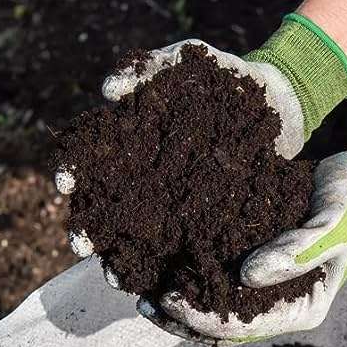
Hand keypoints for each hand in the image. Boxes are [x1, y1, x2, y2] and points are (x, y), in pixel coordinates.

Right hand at [54, 15, 346, 256]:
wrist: (281, 106)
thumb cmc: (229, 79)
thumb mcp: (192, 60)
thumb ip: (151, 66)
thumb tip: (107, 91)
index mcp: (131, 141)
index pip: (88, 161)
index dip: (71, 173)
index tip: (65, 185)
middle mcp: (144, 179)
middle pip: (103, 210)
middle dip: (87, 229)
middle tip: (82, 245)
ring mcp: (171, 206)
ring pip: (134, 240)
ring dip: (118, 260)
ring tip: (114, 277)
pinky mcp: (202, 226)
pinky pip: (178, 252)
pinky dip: (164, 271)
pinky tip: (157, 287)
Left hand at [140, 110, 346, 345]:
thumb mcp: (331, 225)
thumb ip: (295, 251)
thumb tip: (246, 276)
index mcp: (301, 311)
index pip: (245, 328)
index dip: (205, 320)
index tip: (171, 301)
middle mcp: (279, 309)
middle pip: (223, 330)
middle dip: (183, 322)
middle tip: (146, 305)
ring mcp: (265, 293)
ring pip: (214, 313)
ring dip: (179, 311)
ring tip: (142, 297)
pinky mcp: (252, 271)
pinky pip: (215, 285)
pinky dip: (189, 282)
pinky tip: (158, 273)